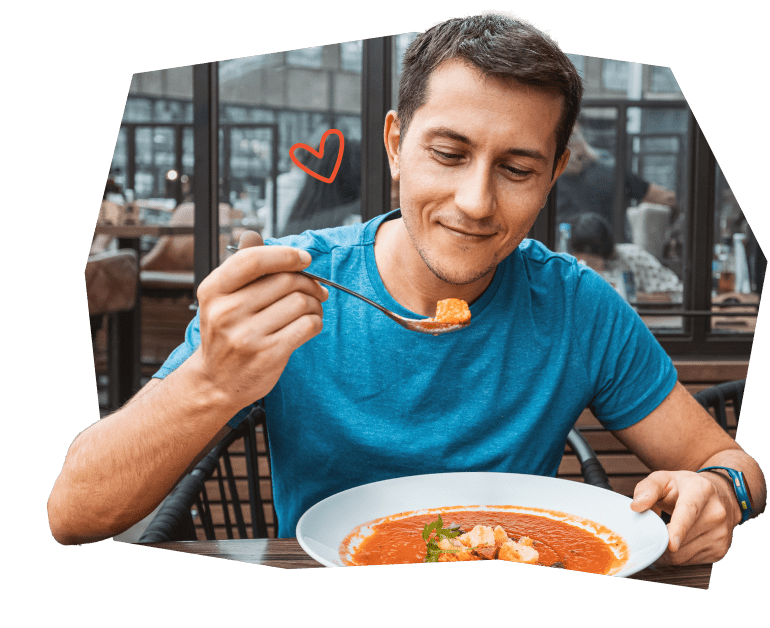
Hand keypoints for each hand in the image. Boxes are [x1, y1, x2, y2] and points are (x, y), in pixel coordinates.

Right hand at [193, 230, 327, 409]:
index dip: (285, 254)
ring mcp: (247, 335)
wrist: (215, 382)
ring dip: (315, 302)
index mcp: (213, 291)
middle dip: (308, 281)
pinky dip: (316, 321)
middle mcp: (227, 312)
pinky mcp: (269, 354)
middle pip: (285, 280)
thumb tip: (253, 235)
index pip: (253, 260)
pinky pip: (308, 325)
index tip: (304, 258)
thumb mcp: (220, 300)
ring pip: (301, 302)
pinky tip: (310, 323)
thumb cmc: (224, 335)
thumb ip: (240, 269)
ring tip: (312, 307)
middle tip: (316, 288)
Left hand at [630, 470, 738, 564]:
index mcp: (701, 490)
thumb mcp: (663, 479)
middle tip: (650, 532)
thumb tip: (636, 507)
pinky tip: (677, 540)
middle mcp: (716, 512)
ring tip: (665, 533)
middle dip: (660, 540)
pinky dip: (677, 555)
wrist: (718, 495)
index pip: (689, 511)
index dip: (679, 529)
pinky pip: (689, 562)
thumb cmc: (684, 487)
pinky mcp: (720, 550)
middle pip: (682, 539)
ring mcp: (720, 533)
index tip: (671, 544)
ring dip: (666, 550)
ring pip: (683, 555)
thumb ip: (647, 489)